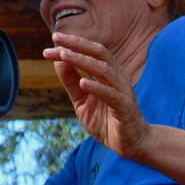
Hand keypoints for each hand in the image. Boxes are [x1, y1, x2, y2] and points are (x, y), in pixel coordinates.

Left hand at [43, 31, 151, 158]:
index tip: (54, 39)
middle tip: (56, 39)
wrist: (130, 144)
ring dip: (83, 60)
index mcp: (107, 73)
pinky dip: (97, 88)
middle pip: (99, 53)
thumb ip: (71, 82)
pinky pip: (111, 95)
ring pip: (104, 70)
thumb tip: (57, 60)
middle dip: (77, 44)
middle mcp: (117, 78)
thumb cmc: (106, 120)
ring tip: (64, 55)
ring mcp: (123, 92)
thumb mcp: (81, 100)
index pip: (90, 52)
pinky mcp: (125, 108)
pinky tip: (82, 83)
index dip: (73, 44)